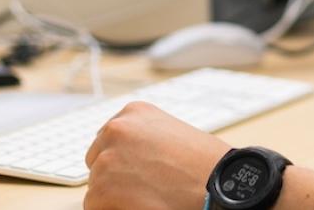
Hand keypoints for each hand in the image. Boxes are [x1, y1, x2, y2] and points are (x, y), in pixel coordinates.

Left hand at [84, 102, 229, 209]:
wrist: (217, 183)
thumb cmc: (204, 163)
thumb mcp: (171, 133)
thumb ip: (144, 139)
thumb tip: (128, 160)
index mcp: (133, 112)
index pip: (109, 140)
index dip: (123, 161)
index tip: (136, 171)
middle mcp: (115, 130)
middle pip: (98, 162)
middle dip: (115, 177)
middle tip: (143, 188)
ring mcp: (106, 159)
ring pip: (97, 188)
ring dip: (115, 196)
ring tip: (147, 197)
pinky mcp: (102, 190)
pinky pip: (95, 208)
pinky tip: (139, 206)